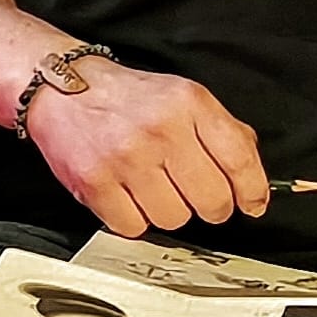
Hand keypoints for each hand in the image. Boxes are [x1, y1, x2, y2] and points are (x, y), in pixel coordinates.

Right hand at [27, 60, 270, 236]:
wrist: (63, 89)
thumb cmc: (128, 98)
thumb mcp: (182, 95)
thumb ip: (223, 131)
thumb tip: (253, 181)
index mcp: (188, 102)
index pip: (239, 159)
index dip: (252, 191)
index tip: (252, 204)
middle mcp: (160, 128)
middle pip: (212, 201)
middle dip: (209, 205)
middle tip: (193, 193)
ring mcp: (126, 157)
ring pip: (174, 219)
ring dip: (167, 211)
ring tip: (151, 185)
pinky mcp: (95, 183)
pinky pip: (133, 227)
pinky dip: (133, 218)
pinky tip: (127, 194)